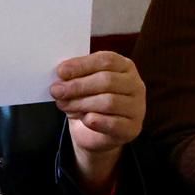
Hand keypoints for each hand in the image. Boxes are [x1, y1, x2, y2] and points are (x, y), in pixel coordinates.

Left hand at [51, 51, 145, 194]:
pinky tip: (84, 119)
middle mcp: (135, 85)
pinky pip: (114, 123)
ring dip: (81, 103)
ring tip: (63, 105)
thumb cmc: (90, 103)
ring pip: (109, 102)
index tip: (61, 71)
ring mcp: (137, 107)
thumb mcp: (83, 85)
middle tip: (56, 91)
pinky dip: (96, 121)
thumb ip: (76, 77)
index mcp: (125, 67)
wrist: (96, 134)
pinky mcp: (133, 128)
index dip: (82, 65)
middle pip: (107, 80)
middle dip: (78, 86)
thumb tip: (62, 75)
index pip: (107, 60)